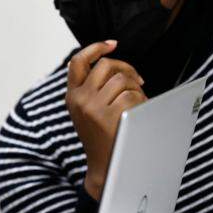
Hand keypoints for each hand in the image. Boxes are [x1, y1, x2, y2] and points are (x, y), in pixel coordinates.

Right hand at [65, 40, 146, 199]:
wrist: (105, 168)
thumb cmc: (102, 139)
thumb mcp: (87, 113)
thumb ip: (92, 91)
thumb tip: (114, 66)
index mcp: (72, 97)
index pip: (78, 62)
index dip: (95, 48)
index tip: (112, 44)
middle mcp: (79, 99)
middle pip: (106, 66)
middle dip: (126, 68)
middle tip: (138, 80)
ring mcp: (92, 107)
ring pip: (120, 79)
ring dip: (135, 88)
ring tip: (138, 102)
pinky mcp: (106, 116)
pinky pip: (130, 95)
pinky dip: (141, 101)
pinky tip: (140, 112)